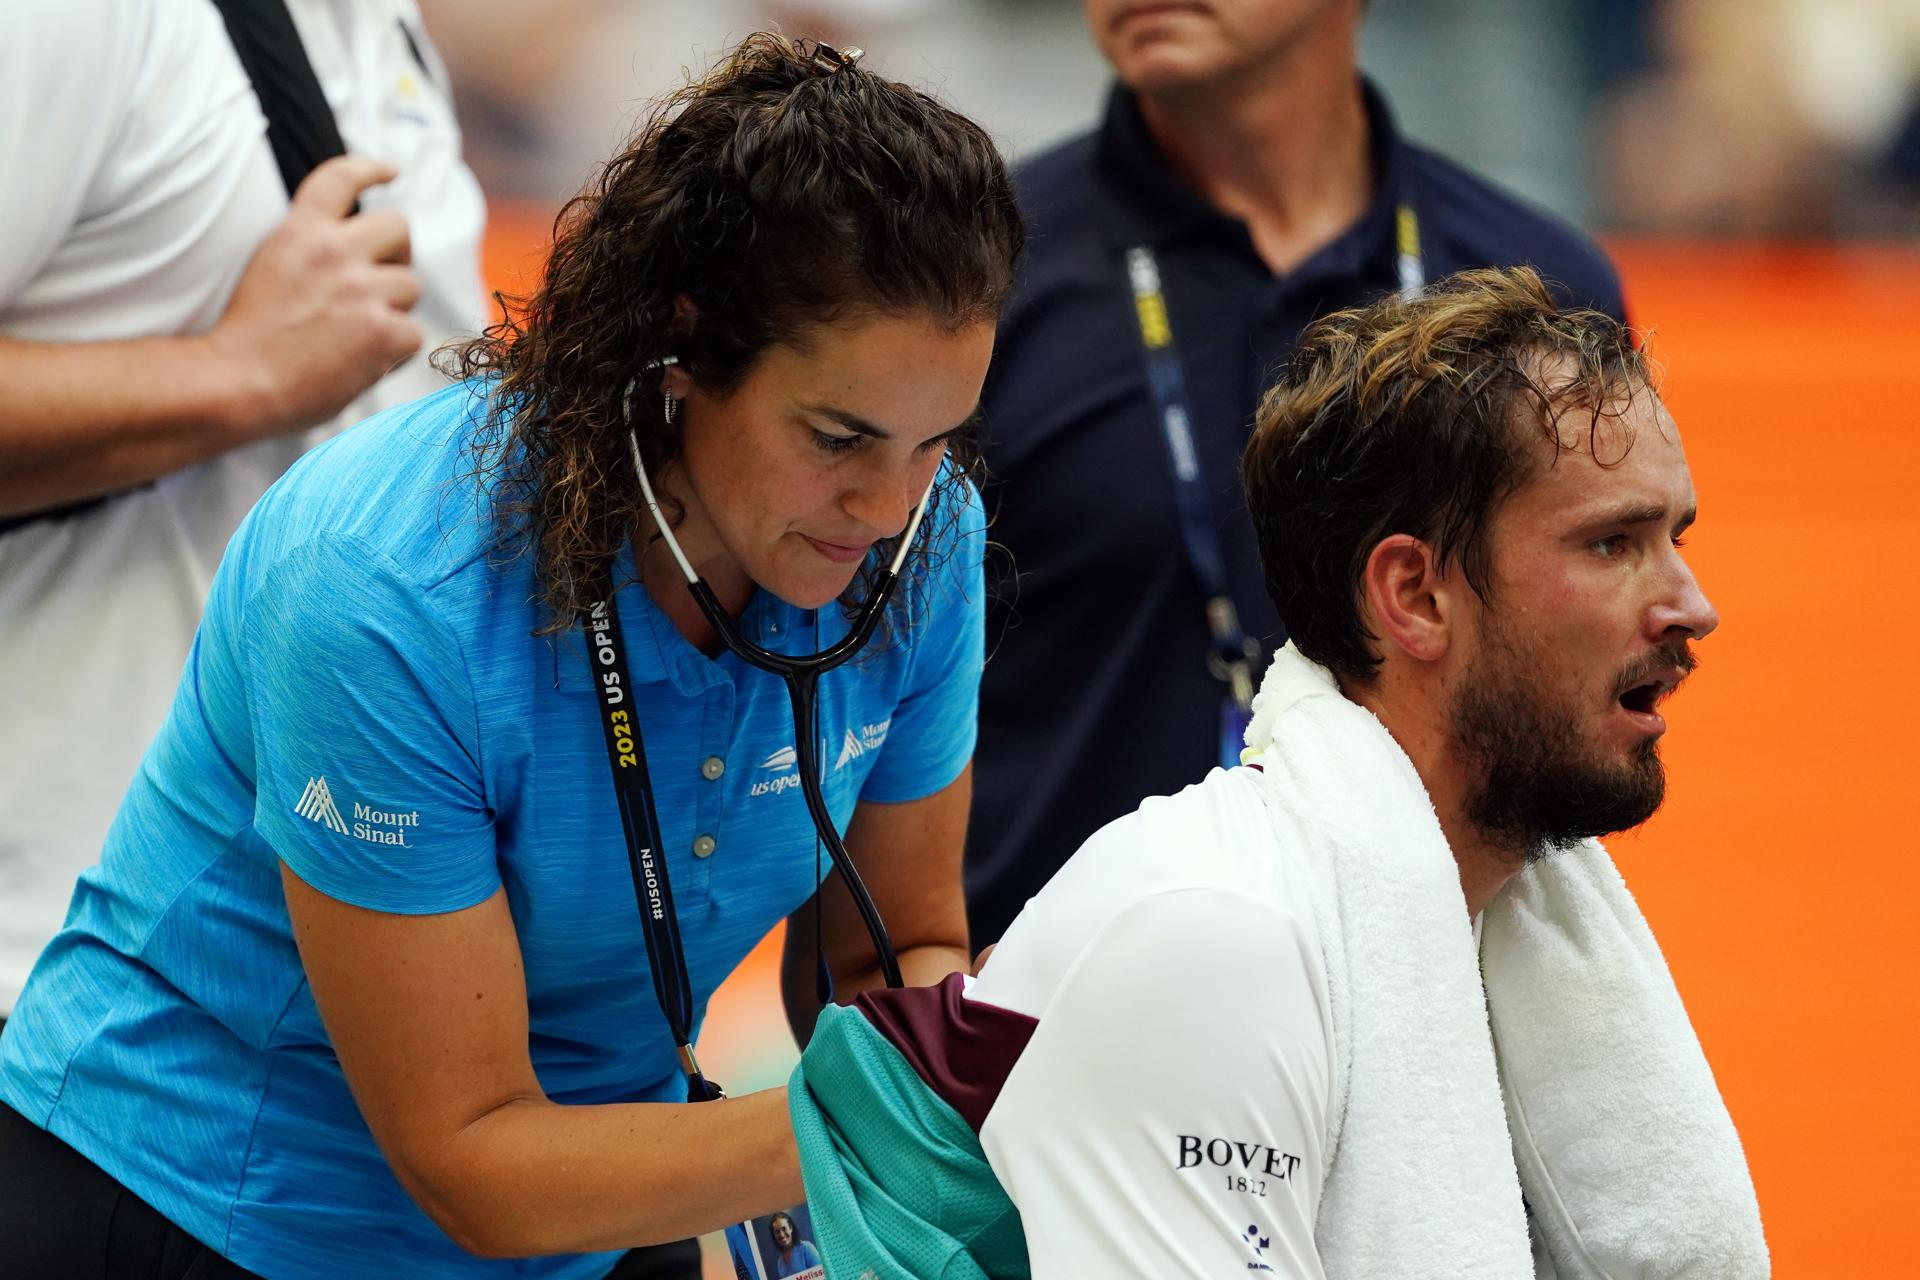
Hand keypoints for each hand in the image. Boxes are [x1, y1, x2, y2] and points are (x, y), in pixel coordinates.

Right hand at [208, 154, 423, 438]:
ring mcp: (362, 290)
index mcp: (300, 231)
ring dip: (394, 309)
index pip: (340, 179)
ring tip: (356, 335)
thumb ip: (311, 252)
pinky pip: (413, 334)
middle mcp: (334, 251)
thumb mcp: (270, 267)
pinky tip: (362, 363)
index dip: (369, 168)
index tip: (389, 170)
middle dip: (398, 252)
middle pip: (398, 227)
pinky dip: (395, 352)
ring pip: (410, 286)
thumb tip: (357, 256)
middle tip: (382, 279)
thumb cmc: (248, 338)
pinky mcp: (383, 330)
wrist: (236, 383)